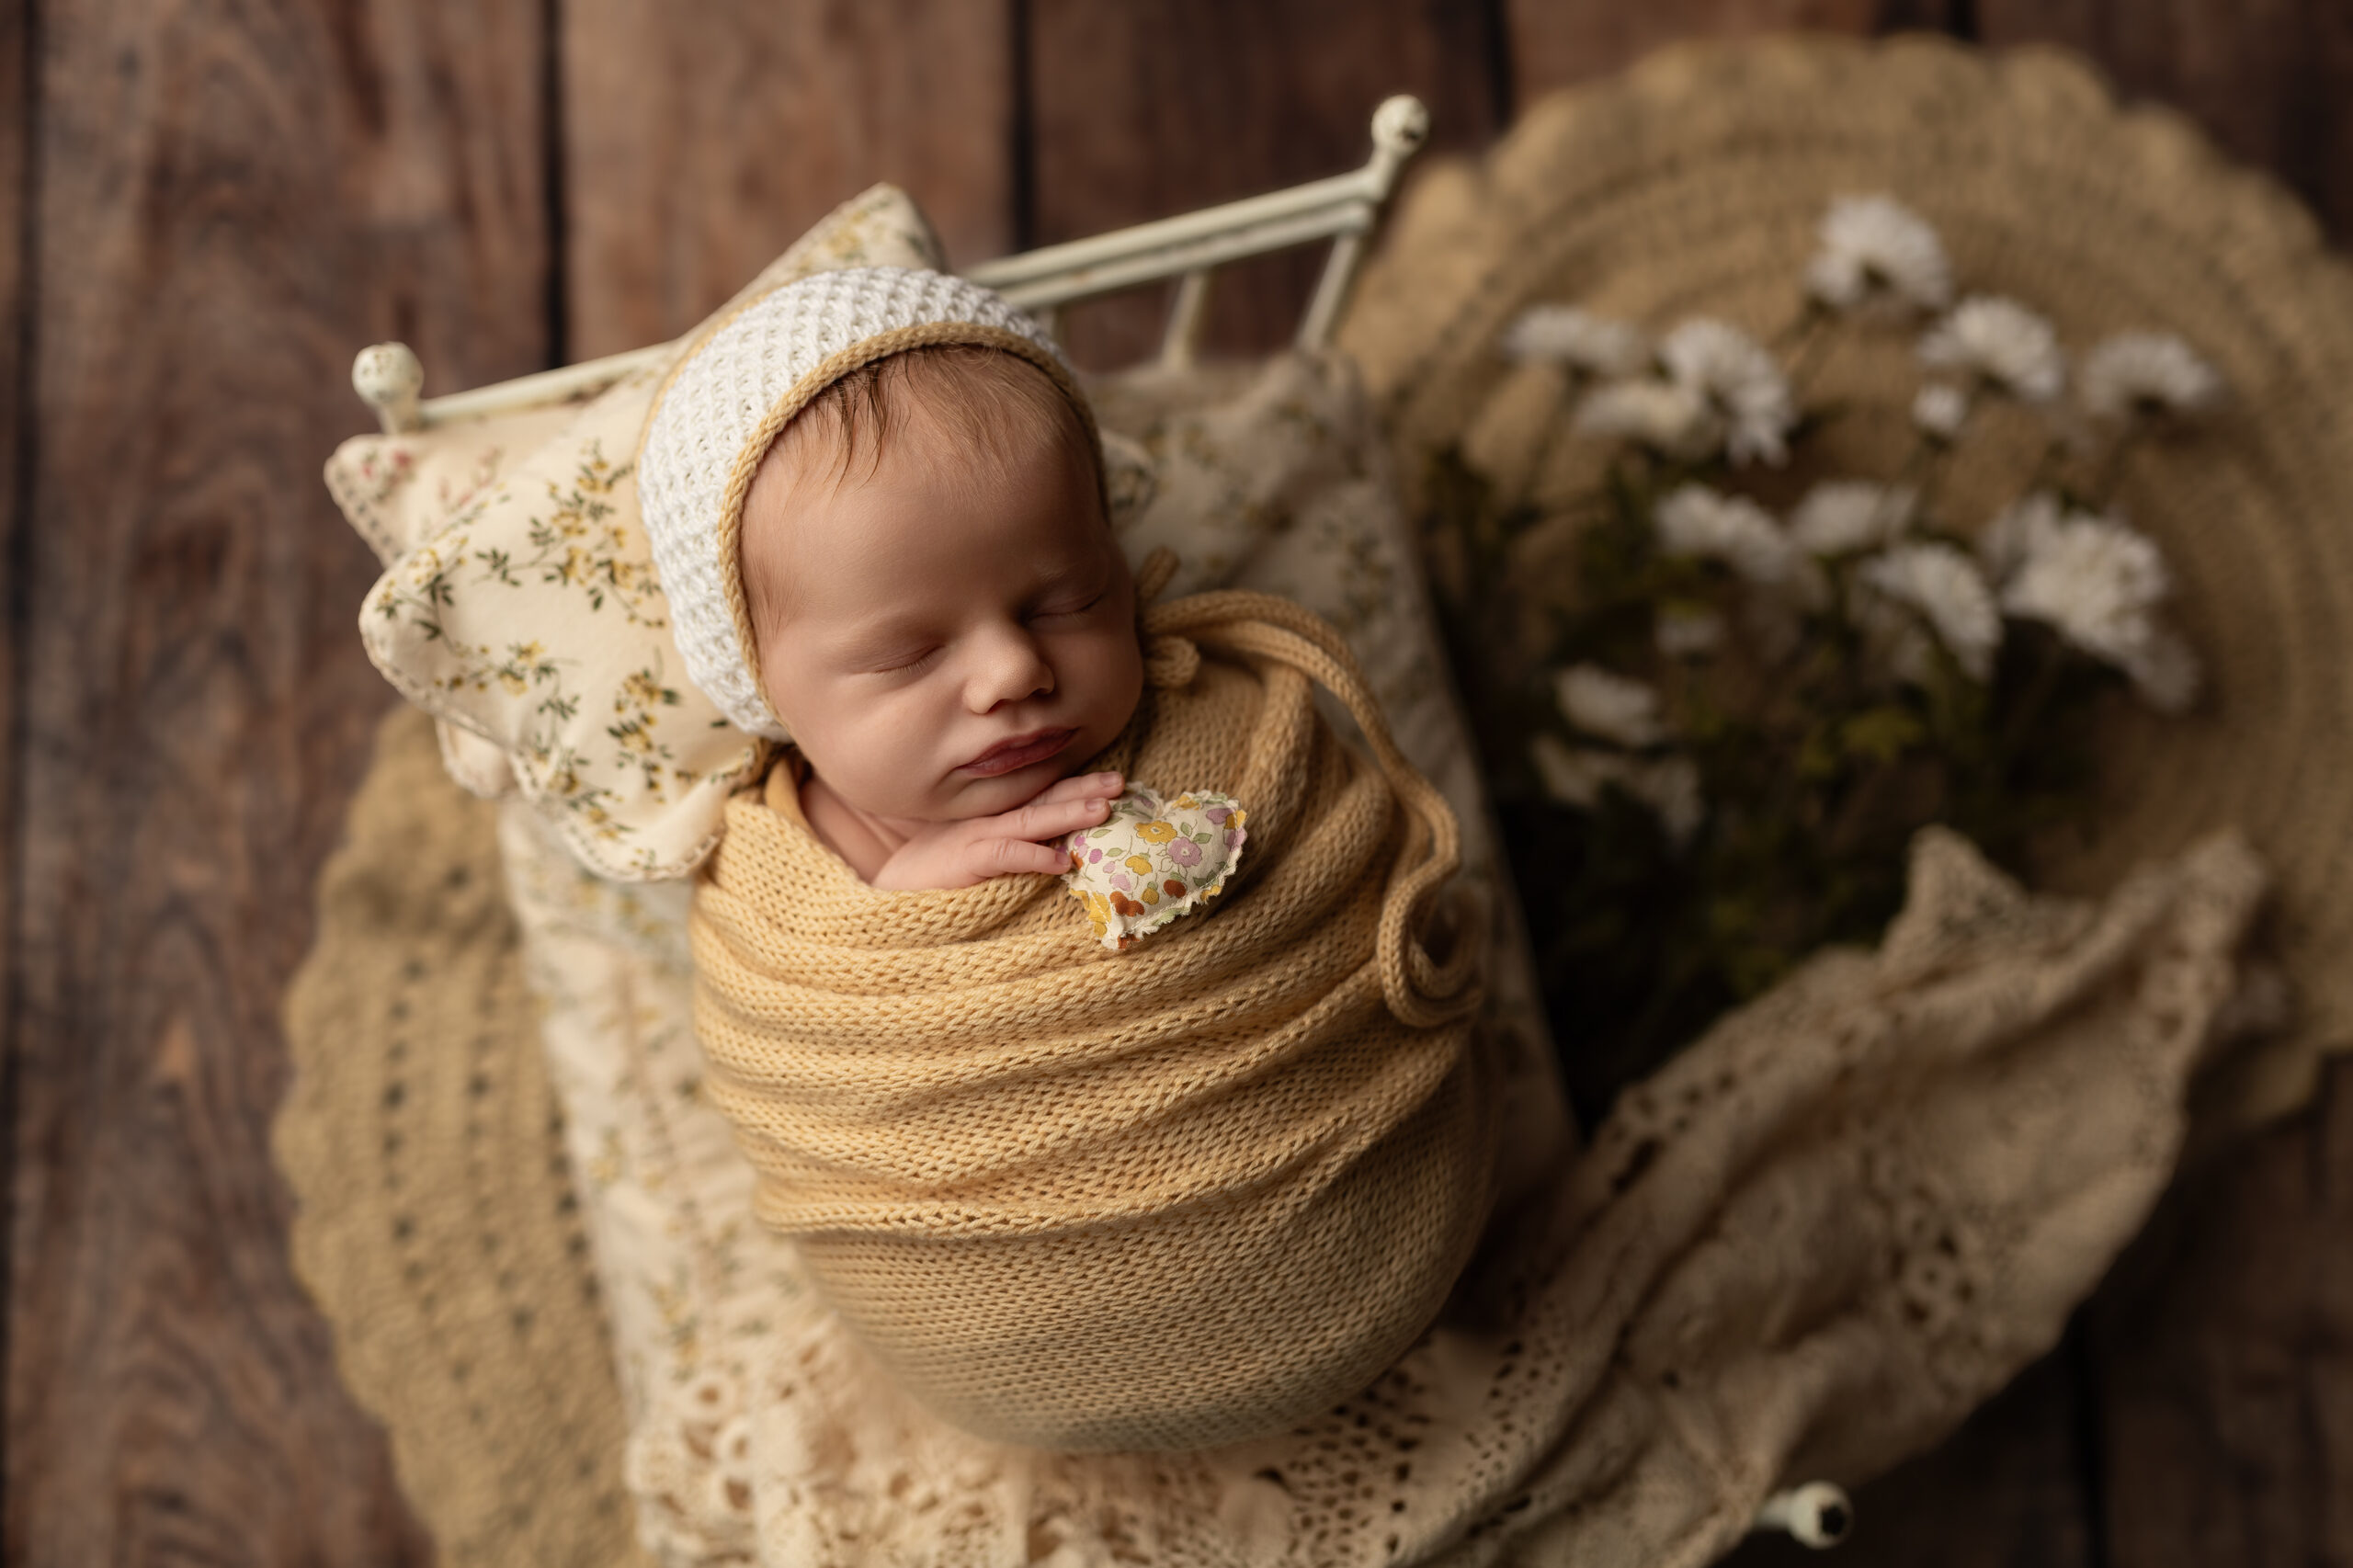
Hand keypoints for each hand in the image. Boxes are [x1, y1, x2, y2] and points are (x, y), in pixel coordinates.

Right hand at [869, 772, 1125, 890]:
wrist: (887, 891)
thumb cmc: (934, 873)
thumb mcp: (975, 849)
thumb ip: (1010, 841)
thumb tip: (1058, 846)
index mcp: (994, 816)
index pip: (1040, 794)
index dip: (1075, 785)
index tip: (1113, 781)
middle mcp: (989, 821)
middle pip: (1042, 799)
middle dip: (1082, 788)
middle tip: (1122, 782)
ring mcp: (975, 839)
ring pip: (1029, 821)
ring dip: (1067, 813)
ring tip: (1102, 809)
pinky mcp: (964, 863)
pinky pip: (1004, 857)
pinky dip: (1033, 857)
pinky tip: (1061, 861)